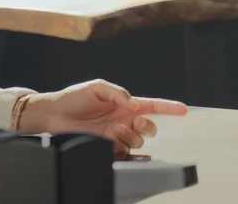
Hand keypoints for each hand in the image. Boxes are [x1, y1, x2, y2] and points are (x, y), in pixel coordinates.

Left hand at [19, 80, 187, 156]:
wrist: (54, 114)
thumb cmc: (73, 98)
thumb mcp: (96, 87)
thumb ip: (117, 93)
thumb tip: (132, 103)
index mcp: (124, 103)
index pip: (152, 105)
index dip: (169, 107)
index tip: (183, 110)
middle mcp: (123, 119)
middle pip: (149, 126)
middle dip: (148, 126)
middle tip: (135, 122)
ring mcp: (116, 134)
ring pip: (138, 140)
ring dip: (130, 135)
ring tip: (115, 129)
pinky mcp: (107, 146)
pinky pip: (123, 151)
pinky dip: (121, 146)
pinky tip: (110, 139)